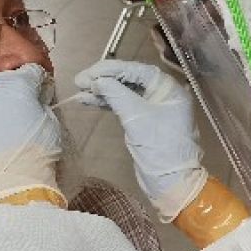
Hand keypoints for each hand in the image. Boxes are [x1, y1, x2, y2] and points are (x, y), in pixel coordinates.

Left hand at [0, 63, 62, 211]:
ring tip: (13, 136)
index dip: (39, 85)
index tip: (44, 96)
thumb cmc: (35, 154)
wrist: (7, 187)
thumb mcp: (51, 122)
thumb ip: (41, 103)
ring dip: (0, 113)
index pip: (29, 73)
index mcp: (12, 85)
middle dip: (17, 96)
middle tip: (29, 116)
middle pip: (5, 86)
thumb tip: (36, 100)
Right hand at [75, 59, 205, 219]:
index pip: (136, 70)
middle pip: (129, 79)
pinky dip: (107, 102)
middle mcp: (162, 93)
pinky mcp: (144, 119)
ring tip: (79, 90)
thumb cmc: (160, 148)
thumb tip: (98, 80)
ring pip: (124, 92)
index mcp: (168, 88)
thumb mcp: (136, 118)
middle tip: (79, 81)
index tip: (89, 73)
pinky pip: (124, 105)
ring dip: (102, 91)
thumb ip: (117, 95)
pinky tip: (88, 100)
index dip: (110, 69)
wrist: (171, 180)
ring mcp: (153, 106)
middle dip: (104, 79)